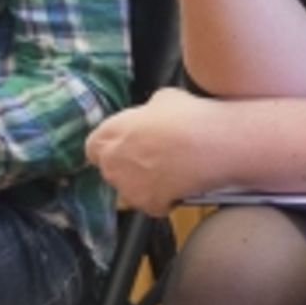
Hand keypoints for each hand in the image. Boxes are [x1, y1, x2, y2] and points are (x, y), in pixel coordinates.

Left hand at [85, 87, 222, 214]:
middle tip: (155, 159)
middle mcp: (112, 162)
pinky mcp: (148, 205)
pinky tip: (182, 188)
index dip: (112, 147)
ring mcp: (128, 187)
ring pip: (131, 190)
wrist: (210, 144)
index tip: (129, 146)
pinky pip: (153, 206)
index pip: (94, 147)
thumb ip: (147, 113)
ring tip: (172, 174)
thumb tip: (153, 117)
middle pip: (111, 170)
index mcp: (109, 132)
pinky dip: (165, 201)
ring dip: (146, 185)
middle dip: (129, 167)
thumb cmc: (187, 116)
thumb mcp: (163, 98)